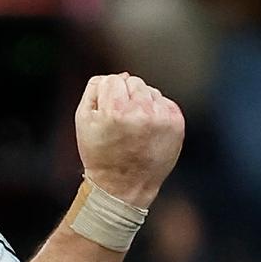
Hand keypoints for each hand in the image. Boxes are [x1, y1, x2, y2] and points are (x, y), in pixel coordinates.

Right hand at [74, 73, 183, 208]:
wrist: (124, 185)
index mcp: (115, 110)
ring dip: (141, 103)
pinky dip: (156, 111)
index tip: (106, 114)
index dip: (106, 95)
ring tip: (134, 127)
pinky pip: (164, 102)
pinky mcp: (177, 124)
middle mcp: (141, 112)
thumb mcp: (83, 120)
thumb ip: (95, 89)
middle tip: (121, 121)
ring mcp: (162, 118)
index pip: (112, 80)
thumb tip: (119, 75)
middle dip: (125, 96)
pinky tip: (148, 130)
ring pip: (150, 90)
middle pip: (132, 81)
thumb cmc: (100, 152)